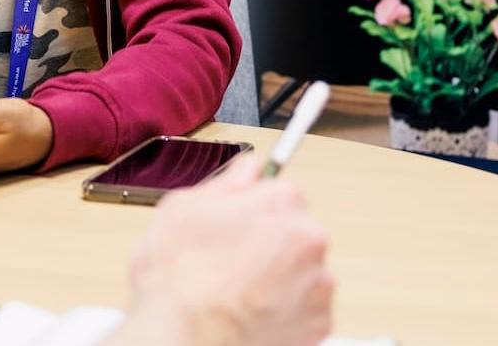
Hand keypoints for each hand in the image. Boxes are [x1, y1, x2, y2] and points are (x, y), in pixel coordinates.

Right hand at [109, 153, 333, 345]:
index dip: (255, 210)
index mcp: (280, 202)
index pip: (281, 192)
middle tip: (234, 262)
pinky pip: (307, 308)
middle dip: (270, 244)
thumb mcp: (183, 208)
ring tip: (241, 292)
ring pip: (303, 271)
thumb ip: (226, 183)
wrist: (184, 336)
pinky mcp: (319, 322)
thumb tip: (248, 169)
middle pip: (296, 231)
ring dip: (281, 278)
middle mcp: (309, 238)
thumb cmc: (178, 278)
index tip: (239, 224)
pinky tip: (254, 312)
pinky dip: (287, 311)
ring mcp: (317, 283)